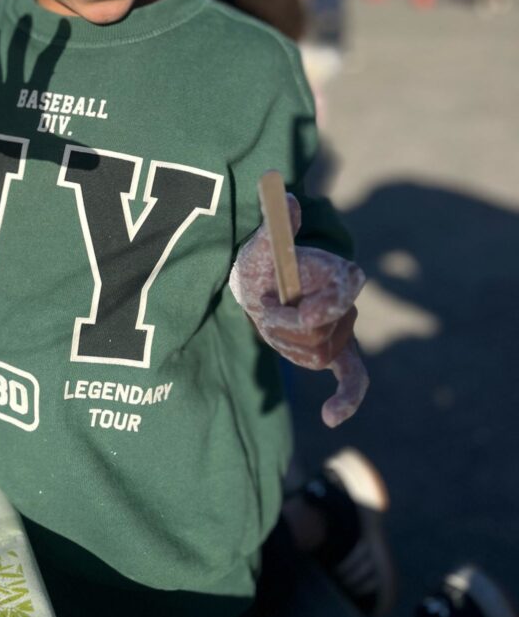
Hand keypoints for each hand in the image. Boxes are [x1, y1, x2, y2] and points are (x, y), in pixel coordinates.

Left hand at [229, 193, 368, 426]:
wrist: (265, 282)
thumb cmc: (264, 260)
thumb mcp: (263, 241)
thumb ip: (276, 223)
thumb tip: (286, 198)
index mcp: (339, 273)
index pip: (342, 295)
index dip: (318, 308)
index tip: (296, 311)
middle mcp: (348, 304)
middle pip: (320, 333)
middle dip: (283, 326)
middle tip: (263, 308)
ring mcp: (344, 331)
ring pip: (316, 355)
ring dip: (285, 344)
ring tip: (273, 320)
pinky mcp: (339, 354)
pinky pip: (353, 380)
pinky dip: (346, 400)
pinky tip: (330, 417)